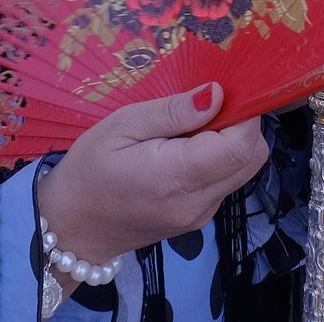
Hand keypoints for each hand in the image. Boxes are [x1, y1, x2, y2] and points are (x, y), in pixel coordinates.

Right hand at [36, 84, 267, 263]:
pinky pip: (227, 181)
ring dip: (230, 142)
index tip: (222, 94)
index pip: (242, 145)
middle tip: (203, 110)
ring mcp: (202, 216)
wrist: (71, 228)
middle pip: (252, 157)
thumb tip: (218, 94)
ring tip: (188, 131)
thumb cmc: (89, 170)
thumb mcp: (123, 125)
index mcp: (176, 178)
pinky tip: (185, 152)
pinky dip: (219, 161)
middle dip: (241, 125)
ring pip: (244, 169)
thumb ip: (173, 112)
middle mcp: (198, 203)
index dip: (243, 113)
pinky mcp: (200, 219)